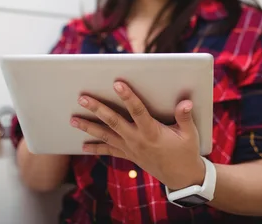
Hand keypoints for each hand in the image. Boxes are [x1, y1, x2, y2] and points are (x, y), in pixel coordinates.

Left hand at [70, 80, 205, 190]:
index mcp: (152, 132)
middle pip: (113, 122)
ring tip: (72, 119)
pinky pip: (109, 151)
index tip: (117, 83)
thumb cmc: (186, 151)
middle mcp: (137, 140)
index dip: (127, 97)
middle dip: (97, 109)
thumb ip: (185, 117)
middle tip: (82, 98)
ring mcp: (130, 148)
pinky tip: (83, 146)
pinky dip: (95, 148)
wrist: (182, 177)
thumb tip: (185, 102)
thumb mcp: (190, 134)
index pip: (137, 111)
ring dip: (88, 127)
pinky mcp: (129, 155)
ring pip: (105, 135)